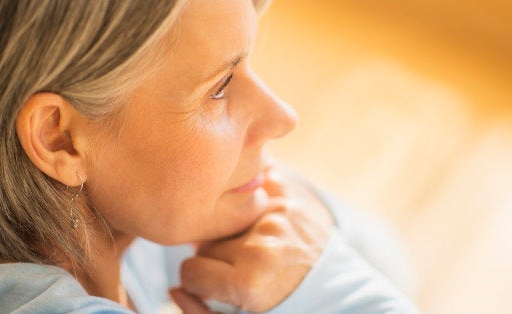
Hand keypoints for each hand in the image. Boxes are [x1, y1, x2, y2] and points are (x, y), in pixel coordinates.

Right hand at [171, 168, 333, 312]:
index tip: (216, 285)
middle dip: (217, 255)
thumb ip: (201, 313)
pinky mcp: (289, 194)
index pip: (190, 271)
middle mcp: (263, 244)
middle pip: (207, 242)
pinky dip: (250, 193)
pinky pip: (251, 182)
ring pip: (224, 217)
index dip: (199, 281)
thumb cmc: (287, 307)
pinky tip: (257, 213)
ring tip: (255, 245)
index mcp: (249, 283)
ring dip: (232, 229)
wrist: (337, 289)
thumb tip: (174, 288)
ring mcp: (277, 214)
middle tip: (240, 267)